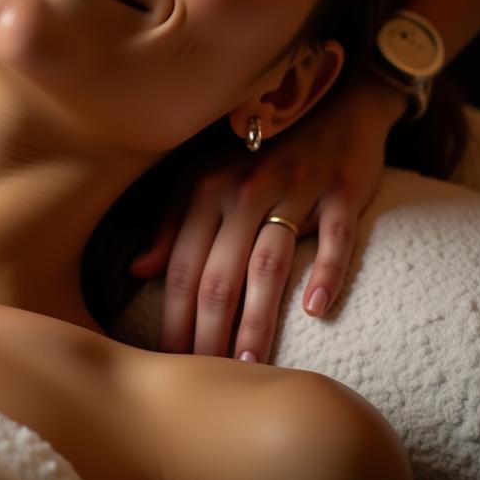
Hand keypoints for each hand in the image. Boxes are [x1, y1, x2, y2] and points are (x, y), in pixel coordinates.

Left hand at [130, 75, 407, 361]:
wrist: (331, 100)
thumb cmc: (260, 147)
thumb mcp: (206, 174)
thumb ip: (172, 221)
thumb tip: (138, 270)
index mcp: (206, 187)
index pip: (181, 265)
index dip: (172, 316)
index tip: (169, 362)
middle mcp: (244, 189)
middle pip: (219, 273)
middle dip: (208, 332)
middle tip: (204, 378)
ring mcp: (295, 188)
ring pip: (268, 263)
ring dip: (258, 320)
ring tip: (250, 369)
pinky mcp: (341, 190)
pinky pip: (333, 236)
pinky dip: (326, 272)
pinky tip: (316, 311)